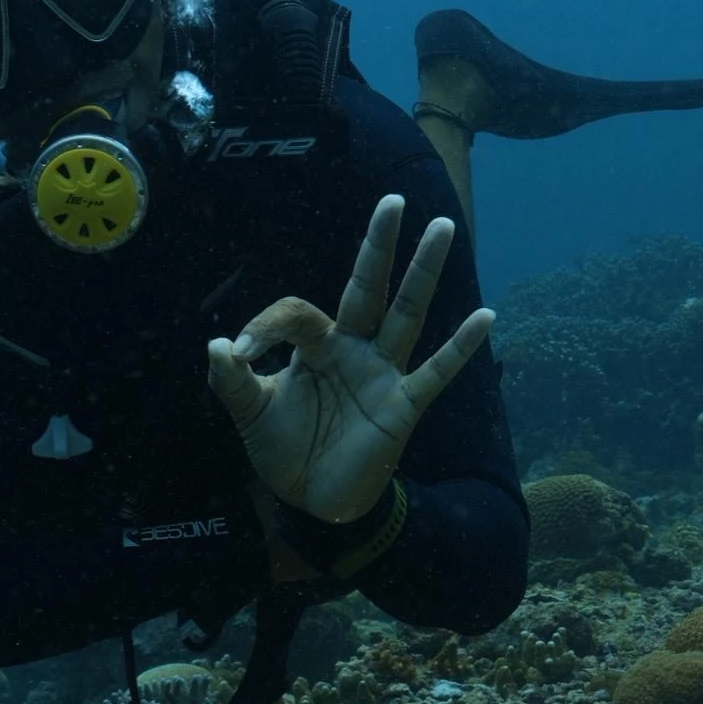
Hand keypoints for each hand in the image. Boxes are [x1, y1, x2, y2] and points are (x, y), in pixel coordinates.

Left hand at [206, 196, 493, 524]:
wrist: (313, 502)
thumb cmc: (285, 450)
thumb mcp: (250, 413)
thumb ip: (232, 380)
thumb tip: (217, 345)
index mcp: (316, 346)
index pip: (297, 313)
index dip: (267, 325)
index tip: (241, 352)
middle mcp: (353, 349)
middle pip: (368, 287)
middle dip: (379, 245)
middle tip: (393, 201)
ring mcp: (382, 374)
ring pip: (406, 313)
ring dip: (423, 272)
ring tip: (442, 226)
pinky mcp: (402, 405)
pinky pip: (436, 371)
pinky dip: (461, 346)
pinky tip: (486, 316)